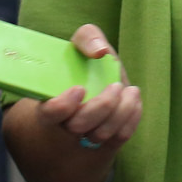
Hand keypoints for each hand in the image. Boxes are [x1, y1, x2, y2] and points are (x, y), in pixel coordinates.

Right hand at [36, 23, 141, 151]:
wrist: (93, 90)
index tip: (79, 89)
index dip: (62, 106)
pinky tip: (133, 100)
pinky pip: (119, 137)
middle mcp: (63, 125)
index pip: (49, 113)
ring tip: (130, 90)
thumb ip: (87, 38)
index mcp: (48, 102)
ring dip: (121, 111)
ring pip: (101, 134)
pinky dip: (131, 117)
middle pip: (78, 126)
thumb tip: (99, 51)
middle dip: (101, 106)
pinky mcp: (105, 143)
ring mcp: (84, 138)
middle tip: (114, 85)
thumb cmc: (83, 68)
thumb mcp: (81, 48)